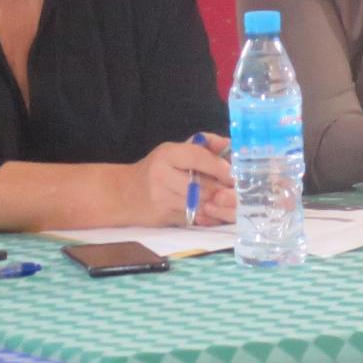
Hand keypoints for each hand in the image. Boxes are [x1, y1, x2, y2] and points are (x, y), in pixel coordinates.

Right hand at [113, 132, 233, 226]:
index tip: (233, 173)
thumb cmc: (157, 169)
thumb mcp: (175, 150)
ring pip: (200, 204)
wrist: (124, 195)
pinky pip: (194, 218)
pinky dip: (209, 216)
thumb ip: (203, 145)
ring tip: (230, 201)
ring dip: (218, 204)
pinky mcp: (164, 219)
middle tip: (238, 190)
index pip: (197, 157)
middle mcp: (161, 176)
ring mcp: (161, 200)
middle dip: (223, 189)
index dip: (218, 165)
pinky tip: (216, 212)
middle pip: (201, 185)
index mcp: (167, 155)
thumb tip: (227, 144)